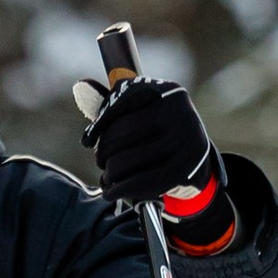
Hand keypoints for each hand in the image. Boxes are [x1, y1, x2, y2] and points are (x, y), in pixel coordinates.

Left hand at [83, 72, 211, 203]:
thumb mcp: (143, 110)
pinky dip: (119, 190)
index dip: (100, 123)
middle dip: (104, 150)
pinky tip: (110, 191)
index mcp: (167, 91)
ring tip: (107, 176)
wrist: (196, 157)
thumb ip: (114, 102)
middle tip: (101, 160)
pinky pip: (140, 182)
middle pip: (122, 132)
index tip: (88, 141)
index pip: (123, 100)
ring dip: (109, 172)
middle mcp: (179, 112)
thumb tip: (82, 86)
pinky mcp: (183, 169)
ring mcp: (184, 141)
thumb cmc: (159, 130)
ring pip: (126, 160)